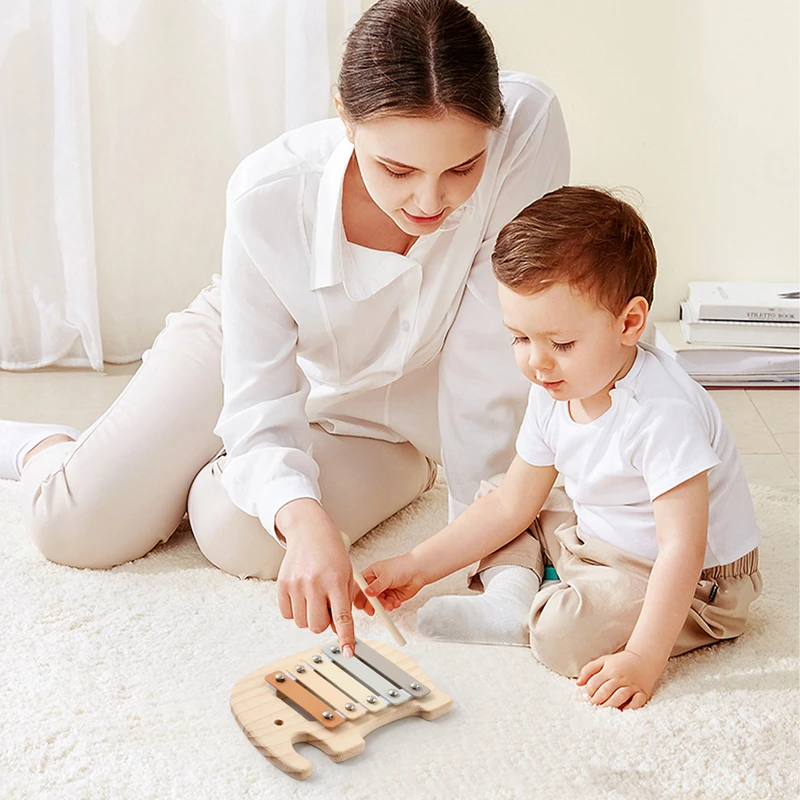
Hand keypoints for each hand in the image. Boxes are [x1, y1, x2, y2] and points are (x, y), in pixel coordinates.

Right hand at [275, 499, 355, 656]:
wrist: (309, 531)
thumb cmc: (331, 552)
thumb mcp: (346, 574)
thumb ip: (345, 602)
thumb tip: (338, 630)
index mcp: (335, 581)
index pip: (342, 616)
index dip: (346, 637)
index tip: (348, 652)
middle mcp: (314, 583)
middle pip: (318, 626)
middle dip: (324, 622)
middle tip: (326, 606)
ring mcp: (296, 584)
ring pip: (302, 623)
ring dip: (310, 616)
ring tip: (314, 596)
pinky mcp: (282, 585)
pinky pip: (288, 614)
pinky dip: (296, 611)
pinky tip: (302, 595)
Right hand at [354, 554, 426, 614]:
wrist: (418, 571)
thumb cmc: (402, 566)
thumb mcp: (387, 575)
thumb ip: (376, 586)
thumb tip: (367, 593)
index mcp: (370, 574)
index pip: (359, 587)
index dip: (358, 596)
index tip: (359, 604)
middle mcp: (376, 583)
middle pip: (367, 597)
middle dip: (370, 604)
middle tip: (373, 610)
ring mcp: (383, 591)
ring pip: (378, 603)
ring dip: (383, 605)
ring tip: (389, 604)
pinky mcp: (391, 597)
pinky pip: (387, 605)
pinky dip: (391, 605)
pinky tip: (396, 602)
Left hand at [576, 649, 662, 709]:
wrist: (643, 659)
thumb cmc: (620, 662)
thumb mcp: (603, 660)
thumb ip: (588, 670)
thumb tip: (578, 684)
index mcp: (609, 670)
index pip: (595, 682)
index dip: (589, 691)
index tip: (586, 698)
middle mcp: (620, 678)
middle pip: (606, 690)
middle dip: (597, 700)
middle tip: (593, 707)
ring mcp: (632, 686)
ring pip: (620, 696)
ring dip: (610, 705)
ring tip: (603, 711)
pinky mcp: (642, 693)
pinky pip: (637, 701)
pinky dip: (630, 707)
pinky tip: (623, 711)